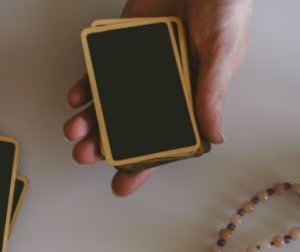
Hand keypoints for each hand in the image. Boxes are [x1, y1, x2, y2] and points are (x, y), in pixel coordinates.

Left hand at [63, 0, 251, 195]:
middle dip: (106, 145)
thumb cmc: (225, 6)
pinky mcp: (122, 45)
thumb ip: (212, 92)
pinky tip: (75, 98)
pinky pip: (100, 71)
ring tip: (74, 132)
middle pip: (129, 127)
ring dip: (90, 121)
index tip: (121, 186)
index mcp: (191, 97)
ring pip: (109, 104)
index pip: (164, 141)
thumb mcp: (223, 52)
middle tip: (86, 156)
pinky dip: (86, 86)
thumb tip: (214, 136)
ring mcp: (139, 68)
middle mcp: (162, 87)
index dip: (143, 166)